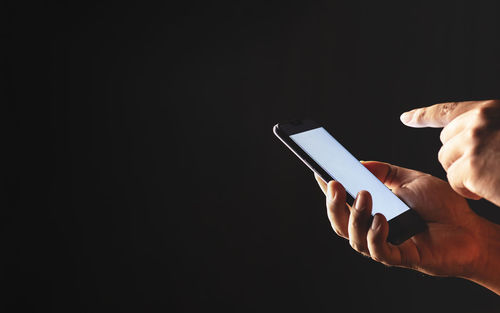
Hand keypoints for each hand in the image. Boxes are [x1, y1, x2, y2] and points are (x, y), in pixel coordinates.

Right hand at [314, 161, 486, 277]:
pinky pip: (380, 251)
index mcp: (372, 212)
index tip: (319, 172)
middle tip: (335, 184)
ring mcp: (386, 245)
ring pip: (354, 238)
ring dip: (355, 217)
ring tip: (365, 196)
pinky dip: (375, 235)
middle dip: (332, 205)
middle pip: (340, 224)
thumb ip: (385, 171)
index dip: (327, 191)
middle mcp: (373, 230)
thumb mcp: (410, 180)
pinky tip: (381, 219)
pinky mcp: (402, 258)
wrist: (472, 230)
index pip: (342, 204)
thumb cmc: (441, 207)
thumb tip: (359, 164)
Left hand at [400, 100, 499, 205]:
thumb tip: (461, 138)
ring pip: (447, 163)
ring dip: (463, 175)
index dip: (424, 115)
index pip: (448, 110)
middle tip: (484, 169)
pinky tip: (489, 191)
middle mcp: (478, 121)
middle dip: (457, 159)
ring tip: (491, 179)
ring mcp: (474, 143)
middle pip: (445, 143)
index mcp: (490, 110)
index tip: (406, 118)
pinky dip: (468, 191)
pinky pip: (454, 182)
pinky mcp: (473, 168)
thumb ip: (488, 130)